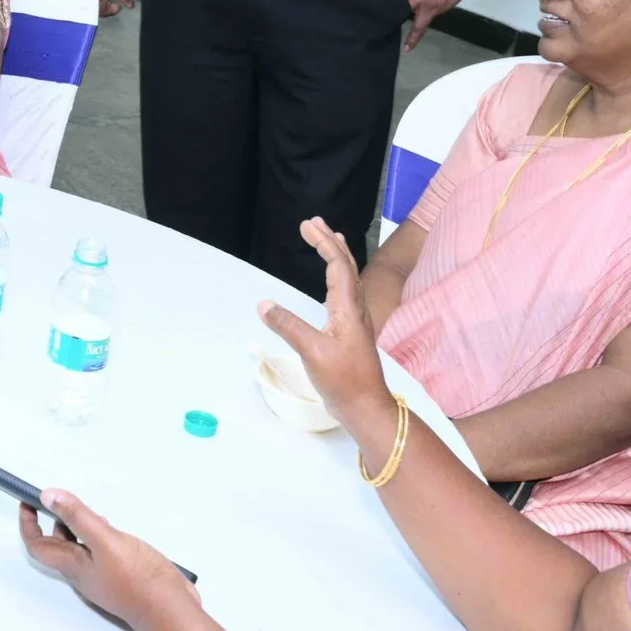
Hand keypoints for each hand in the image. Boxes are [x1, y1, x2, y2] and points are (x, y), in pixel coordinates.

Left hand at [18, 488, 213, 630]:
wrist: (169, 610)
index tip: (27, 501)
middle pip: (57, 546)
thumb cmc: (139, 581)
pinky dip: (99, 537)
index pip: (37, 545)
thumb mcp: (106, 540)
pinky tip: (114, 530)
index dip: (28, 523)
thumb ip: (78, 517)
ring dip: (78, 527)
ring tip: (90, 511)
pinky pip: (100, 553)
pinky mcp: (120, 576)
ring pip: (80, 548)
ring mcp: (102, 576)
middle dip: (53, 521)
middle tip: (57, 499)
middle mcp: (84, 572)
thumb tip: (49, 497)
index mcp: (73, 565)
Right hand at [258, 218, 395, 429]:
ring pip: (348, 280)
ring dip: (337, 256)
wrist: (366, 407)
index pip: (338, 266)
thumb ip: (289, 326)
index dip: (323, 243)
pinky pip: (345, 294)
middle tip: (313, 223)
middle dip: (330, 242)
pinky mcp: (349, 333)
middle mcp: (354, 309)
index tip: (306, 226)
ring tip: (327, 240)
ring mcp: (354, 321)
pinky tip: (330, 283)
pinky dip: (337, 277)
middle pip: (347, 267)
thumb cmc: (343, 380)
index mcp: (348, 308)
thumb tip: (263, 304)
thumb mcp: (312, 352)